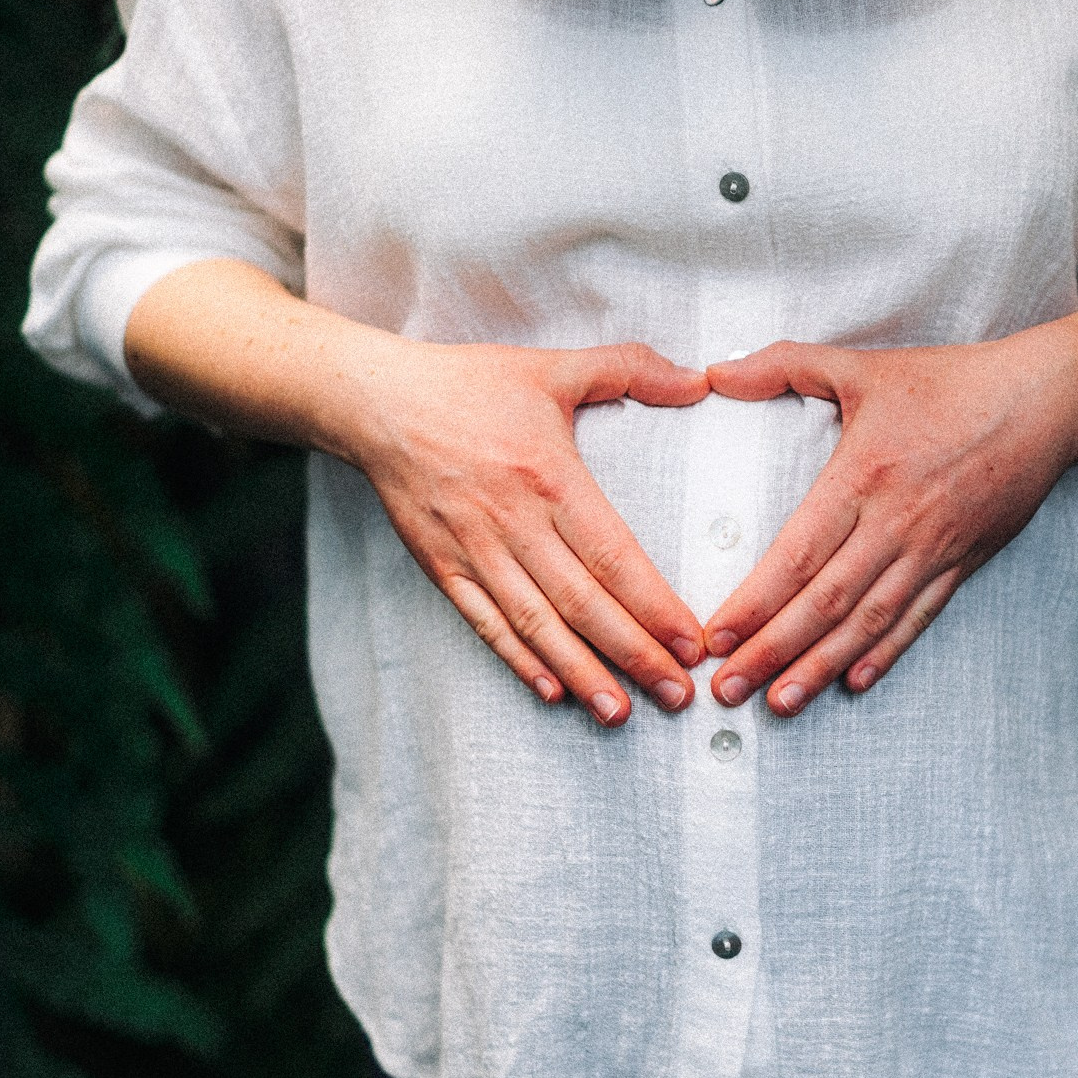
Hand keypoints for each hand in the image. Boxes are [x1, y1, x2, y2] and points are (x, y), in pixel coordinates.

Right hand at [347, 337, 711, 723]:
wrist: (377, 402)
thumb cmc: (470, 384)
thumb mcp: (554, 365)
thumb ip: (630, 368)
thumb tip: (699, 380)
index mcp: (549, 475)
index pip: (613, 556)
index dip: (654, 606)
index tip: (692, 643)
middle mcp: (513, 521)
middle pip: (582, 602)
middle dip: (633, 654)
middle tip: (676, 695)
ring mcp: (474, 549)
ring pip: (535, 624)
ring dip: (581, 672)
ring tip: (620, 711)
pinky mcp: (442, 566)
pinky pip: (485, 622)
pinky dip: (518, 659)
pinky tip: (551, 690)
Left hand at [700, 332, 1077, 714]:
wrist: (1043, 402)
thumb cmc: (949, 382)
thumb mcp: (861, 365)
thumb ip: (782, 365)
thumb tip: (715, 373)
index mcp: (863, 476)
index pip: (798, 554)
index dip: (756, 602)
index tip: (716, 637)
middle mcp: (896, 523)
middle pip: (826, 602)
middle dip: (772, 651)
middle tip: (728, 689)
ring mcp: (933, 549)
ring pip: (869, 622)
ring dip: (821, 666)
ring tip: (780, 702)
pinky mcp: (963, 562)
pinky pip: (918, 617)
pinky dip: (885, 654)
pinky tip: (853, 683)